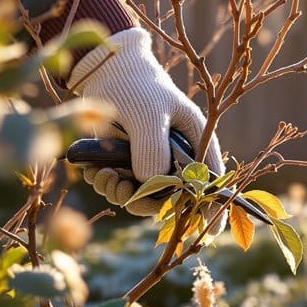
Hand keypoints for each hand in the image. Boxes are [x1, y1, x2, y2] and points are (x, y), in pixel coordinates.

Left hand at [71, 28, 223, 216]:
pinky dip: (108, 185)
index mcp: (197, 143)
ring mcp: (154, 162)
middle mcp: (178, 158)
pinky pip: (124, 188)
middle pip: (173, 198)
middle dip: (145, 201)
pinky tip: (95, 171)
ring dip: (121, 193)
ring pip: (144, 197)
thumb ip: (152, 148)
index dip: (208, 209)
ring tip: (103, 176)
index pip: (210, 184)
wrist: (105, 73)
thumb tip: (150, 185)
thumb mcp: (147, 113)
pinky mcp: (130, 164)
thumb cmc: (136, 86)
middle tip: (120, 188)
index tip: (201, 232)